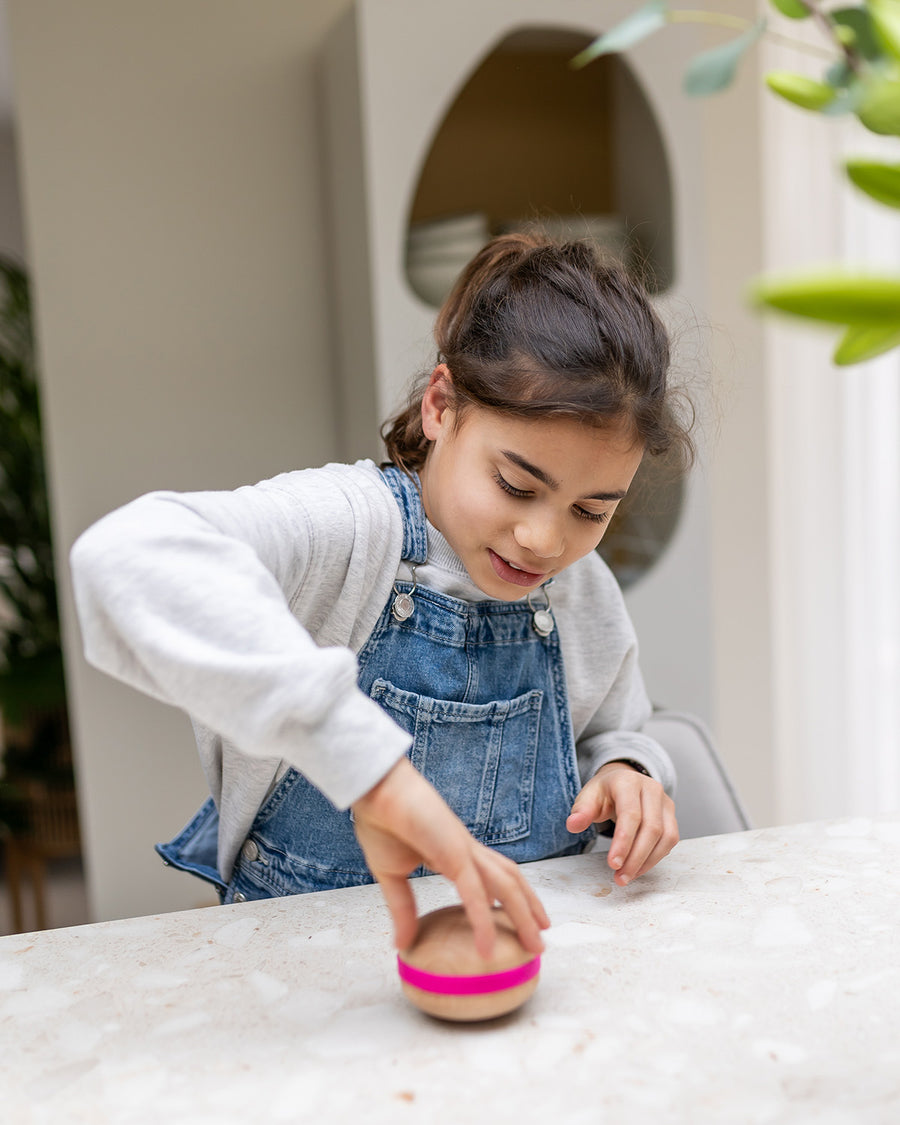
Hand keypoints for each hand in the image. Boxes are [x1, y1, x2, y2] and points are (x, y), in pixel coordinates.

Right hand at [352, 757, 549, 957]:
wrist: (375, 790)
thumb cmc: (380, 821)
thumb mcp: (391, 875)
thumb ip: (402, 908)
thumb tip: (401, 943)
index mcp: (454, 851)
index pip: (490, 875)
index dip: (507, 894)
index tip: (516, 916)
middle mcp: (467, 850)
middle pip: (509, 879)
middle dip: (528, 906)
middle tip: (541, 934)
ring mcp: (464, 849)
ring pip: (505, 885)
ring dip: (524, 913)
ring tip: (536, 940)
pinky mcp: (455, 853)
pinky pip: (474, 892)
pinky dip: (483, 920)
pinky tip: (487, 945)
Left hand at [566, 762, 678, 886]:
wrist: (623, 782)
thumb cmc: (605, 792)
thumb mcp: (588, 796)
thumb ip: (581, 811)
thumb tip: (573, 825)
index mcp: (628, 782)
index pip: (631, 814)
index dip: (623, 842)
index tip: (612, 864)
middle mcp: (651, 789)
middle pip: (651, 828)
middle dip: (635, 858)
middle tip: (620, 877)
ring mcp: (665, 802)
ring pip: (665, 837)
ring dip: (647, 862)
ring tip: (627, 876)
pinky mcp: (671, 815)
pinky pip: (670, 841)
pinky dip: (655, 858)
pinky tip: (638, 868)